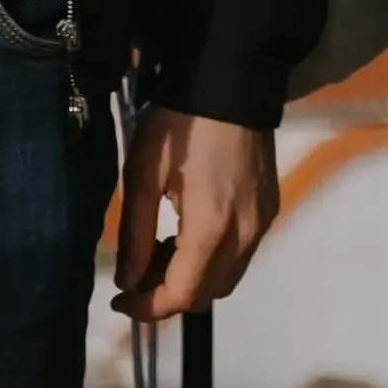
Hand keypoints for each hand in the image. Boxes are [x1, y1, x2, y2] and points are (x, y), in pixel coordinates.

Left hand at [111, 108, 277, 322]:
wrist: (230, 80)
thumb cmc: (178, 123)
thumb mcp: (142, 174)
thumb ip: (134, 234)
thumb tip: (128, 282)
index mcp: (211, 229)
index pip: (180, 295)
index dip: (146, 308)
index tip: (118, 300)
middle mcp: (245, 236)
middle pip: (205, 295)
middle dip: (167, 293)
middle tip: (136, 269)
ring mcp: (262, 223)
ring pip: (225, 278)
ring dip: (190, 277)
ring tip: (158, 246)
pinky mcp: (268, 209)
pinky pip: (240, 254)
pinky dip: (211, 258)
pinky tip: (187, 230)